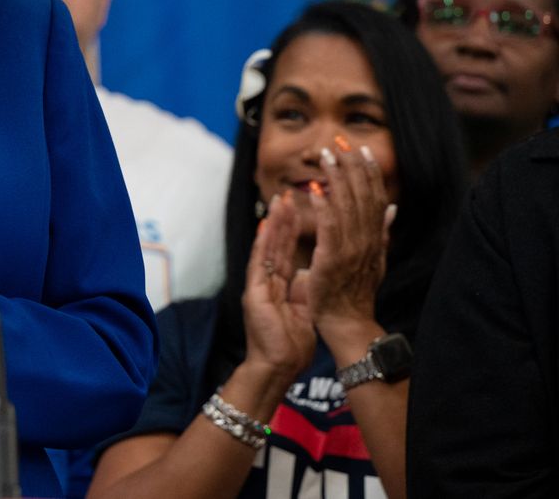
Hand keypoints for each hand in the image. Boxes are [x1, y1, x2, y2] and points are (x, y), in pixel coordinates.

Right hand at [241, 193, 314, 382]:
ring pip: (266, 249)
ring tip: (278, 202)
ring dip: (273, 224)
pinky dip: (262, 244)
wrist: (278, 368)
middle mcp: (265, 283)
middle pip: (275, 245)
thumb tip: (308, 273)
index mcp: (278, 287)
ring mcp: (258, 286)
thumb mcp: (301, 312)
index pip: (285, 253)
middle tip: (286, 194)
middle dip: (281, 220)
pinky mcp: (254, 293)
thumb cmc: (290, 347)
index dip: (290, 231)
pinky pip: (259, 263)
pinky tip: (266, 226)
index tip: (295, 209)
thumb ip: (302, 292)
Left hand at [303, 141, 393, 337]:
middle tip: (342, 143)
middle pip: (363, 196)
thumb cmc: (355, 292)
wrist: (347, 323)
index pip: (375, 199)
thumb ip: (381, 232)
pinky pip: (330, 228)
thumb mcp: (374, 259)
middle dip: (353, 167)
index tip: (362, 151)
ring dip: (337, 179)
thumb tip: (393, 208)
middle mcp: (367, 241)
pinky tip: (316, 190)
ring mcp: (352, 250)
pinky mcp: (333, 259)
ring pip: (346, 206)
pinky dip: (324, 206)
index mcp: (376, 239)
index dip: (370, 173)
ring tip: (326, 156)